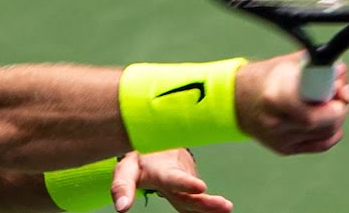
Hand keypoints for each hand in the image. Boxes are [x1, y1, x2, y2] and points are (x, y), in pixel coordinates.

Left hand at [110, 149, 232, 212]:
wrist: (157, 142)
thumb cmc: (140, 160)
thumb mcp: (125, 170)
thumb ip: (122, 187)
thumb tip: (122, 209)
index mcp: (162, 172)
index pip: (174, 178)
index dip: (186, 183)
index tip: (200, 186)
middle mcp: (179, 177)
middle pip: (191, 193)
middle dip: (207, 202)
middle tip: (225, 206)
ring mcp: (188, 181)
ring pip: (198, 197)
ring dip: (213, 206)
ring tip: (227, 210)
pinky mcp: (192, 187)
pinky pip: (199, 200)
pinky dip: (209, 208)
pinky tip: (220, 212)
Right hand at [234, 52, 348, 154]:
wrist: (235, 99)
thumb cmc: (264, 78)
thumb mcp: (288, 64)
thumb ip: (317, 66)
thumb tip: (343, 74)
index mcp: (275, 98)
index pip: (318, 106)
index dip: (336, 96)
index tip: (339, 84)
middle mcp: (277, 123)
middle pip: (327, 122)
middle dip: (340, 105)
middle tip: (338, 91)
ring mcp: (280, 139)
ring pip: (328, 133)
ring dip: (337, 117)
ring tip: (328, 101)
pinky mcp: (285, 149)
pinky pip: (321, 144)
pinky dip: (331, 131)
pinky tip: (327, 119)